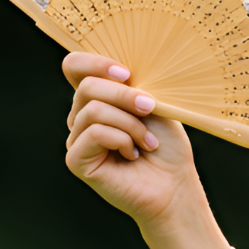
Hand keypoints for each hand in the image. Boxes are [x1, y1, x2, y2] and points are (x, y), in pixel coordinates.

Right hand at [61, 51, 199, 226]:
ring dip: (130, 124)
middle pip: (87, 86)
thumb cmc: (167, 147)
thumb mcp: (154, 105)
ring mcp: (76, 139)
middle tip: (150, 110)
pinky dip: (121, 140)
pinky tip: (133, 154)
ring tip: (148, 142)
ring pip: (93, 110)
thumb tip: (120, 73)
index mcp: (98, 99)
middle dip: (125, 96)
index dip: (94, 62)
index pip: (74, 66)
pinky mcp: (76, 160)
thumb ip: (131, 85)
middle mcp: (82, 117)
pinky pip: (93, 133)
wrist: (174, 186)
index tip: (127, 74)